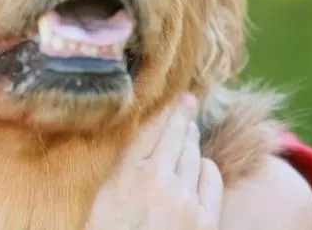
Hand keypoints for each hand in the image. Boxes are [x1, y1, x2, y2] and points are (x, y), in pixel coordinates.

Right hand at [85, 93, 223, 229]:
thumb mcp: (101, 200)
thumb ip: (118, 173)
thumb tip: (134, 151)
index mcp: (125, 174)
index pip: (150, 129)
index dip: (165, 110)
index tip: (174, 95)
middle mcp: (157, 179)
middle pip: (175, 136)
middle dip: (182, 116)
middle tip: (189, 100)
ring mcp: (184, 198)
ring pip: (193, 154)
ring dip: (192, 139)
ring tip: (191, 127)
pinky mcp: (204, 218)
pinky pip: (211, 178)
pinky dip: (207, 167)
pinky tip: (203, 163)